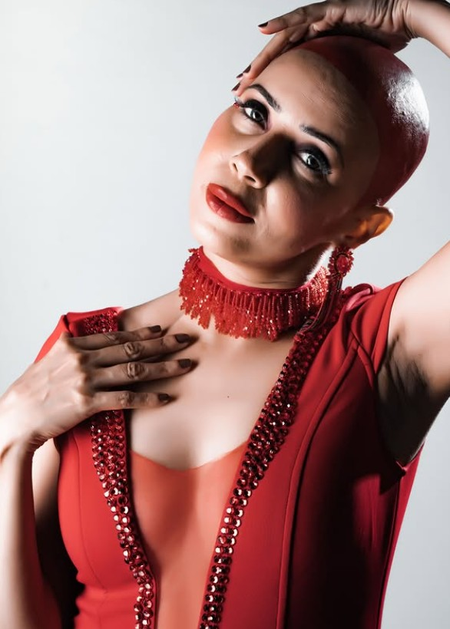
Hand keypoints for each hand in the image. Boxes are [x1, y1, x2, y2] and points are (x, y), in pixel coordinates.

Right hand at [0, 327, 192, 450]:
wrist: (14, 418)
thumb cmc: (31, 392)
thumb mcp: (49, 361)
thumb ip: (73, 351)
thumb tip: (89, 343)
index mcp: (73, 346)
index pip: (115, 336)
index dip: (140, 333)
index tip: (160, 330)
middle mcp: (81, 359)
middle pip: (130, 348)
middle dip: (162, 344)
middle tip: (185, 340)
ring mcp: (85, 380)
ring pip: (134, 369)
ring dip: (164, 367)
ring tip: (185, 364)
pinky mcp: (87, 402)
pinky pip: (126, 398)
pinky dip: (148, 398)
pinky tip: (166, 398)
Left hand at [235, 0, 417, 95]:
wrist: (406, 17)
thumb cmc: (385, 42)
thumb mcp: (355, 71)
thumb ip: (341, 87)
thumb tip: (337, 116)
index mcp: (318, 46)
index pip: (287, 62)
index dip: (268, 77)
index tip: (251, 95)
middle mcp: (315, 30)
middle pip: (278, 51)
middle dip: (257, 70)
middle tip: (238, 89)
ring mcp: (322, 17)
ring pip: (284, 37)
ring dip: (263, 56)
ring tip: (246, 73)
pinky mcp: (332, 8)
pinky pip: (304, 15)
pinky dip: (283, 22)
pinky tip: (265, 30)